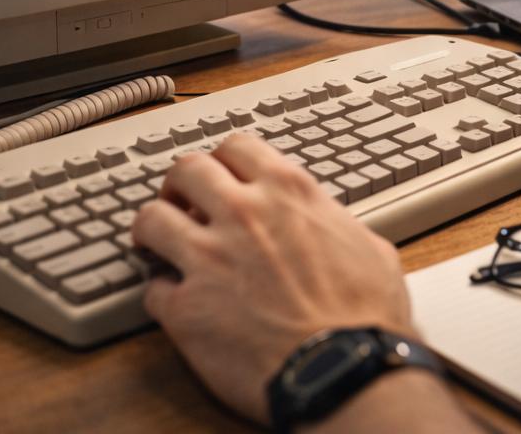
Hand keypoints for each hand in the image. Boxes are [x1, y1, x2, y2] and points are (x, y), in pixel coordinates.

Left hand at [131, 134, 414, 424]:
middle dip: (179, 187)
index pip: (236, 147)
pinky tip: (175, 304)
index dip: (223, 162)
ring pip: (151, 219)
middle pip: (185, 170)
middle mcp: (242, 214)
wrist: (345, 372)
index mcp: (288, 193)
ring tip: (157, 247)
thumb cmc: (366, 320)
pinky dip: (160, 295)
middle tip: (181, 205)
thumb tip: (331, 226)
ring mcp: (208, 259)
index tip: (220, 176)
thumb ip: (335, 224)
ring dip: (152, 231)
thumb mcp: (369, 249)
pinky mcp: (185, 309)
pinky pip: (151, 289)